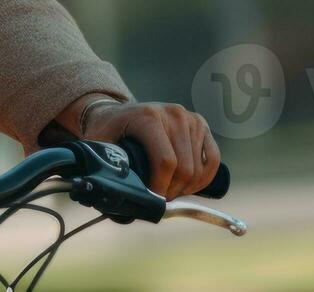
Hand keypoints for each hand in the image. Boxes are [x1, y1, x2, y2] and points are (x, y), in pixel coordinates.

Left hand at [80, 100, 220, 198]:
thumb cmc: (109, 131)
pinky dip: (203, 178)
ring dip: (186, 188)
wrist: (119, 112)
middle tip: (158, 200)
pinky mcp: (201, 125)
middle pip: (184, 168)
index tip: (151, 201)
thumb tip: (110, 193)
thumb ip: (102, 165)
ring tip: (168, 191)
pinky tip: (188, 186)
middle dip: (172, 191)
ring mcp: (190, 119)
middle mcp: (173, 114)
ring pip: (198, 168)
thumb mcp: (100, 144)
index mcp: (148, 117)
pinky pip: (213, 160)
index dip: (160, 188)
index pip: (165, 162)